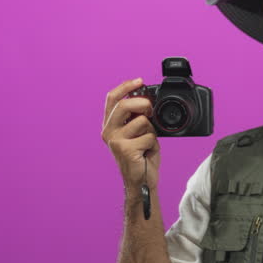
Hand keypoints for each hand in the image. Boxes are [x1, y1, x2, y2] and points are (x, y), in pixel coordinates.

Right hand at [101, 77, 159, 191]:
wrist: (141, 181)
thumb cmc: (141, 156)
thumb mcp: (138, 132)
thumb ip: (137, 117)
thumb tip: (147, 100)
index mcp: (109, 125)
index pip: (112, 99)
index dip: (125, 87)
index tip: (140, 81)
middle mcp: (108, 132)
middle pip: (125, 105)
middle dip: (143, 104)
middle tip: (150, 110)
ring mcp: (115, 141)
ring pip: (141, 121)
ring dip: (151, 130)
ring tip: (147, 142)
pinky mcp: (125, 150)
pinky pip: (149, 137)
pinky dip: (154, 144)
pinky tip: (147, 152)